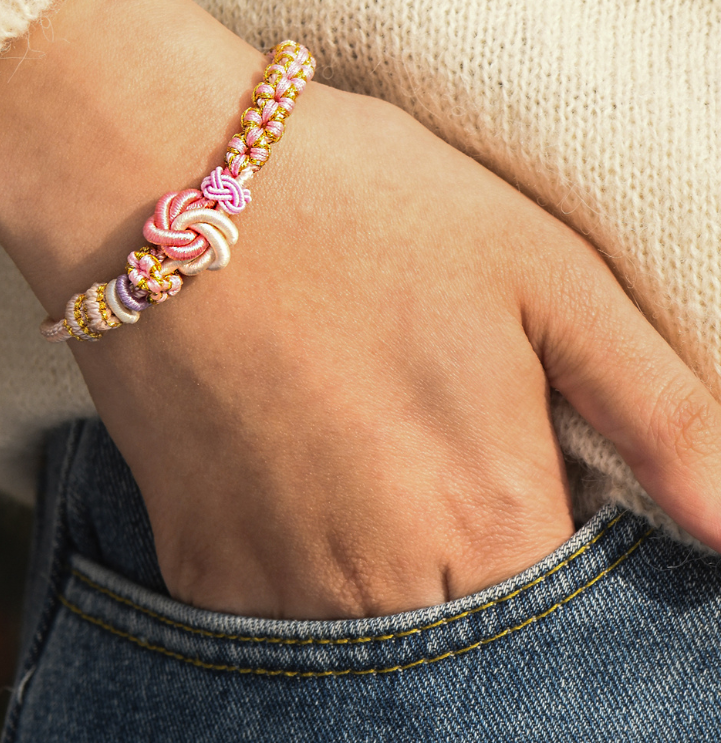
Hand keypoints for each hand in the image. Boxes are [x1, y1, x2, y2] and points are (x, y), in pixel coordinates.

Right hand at [0, 0, 720, 618]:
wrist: (158, 175)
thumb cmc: (358, 200)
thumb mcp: (535, 264)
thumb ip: (657, 405)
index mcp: (489, 509)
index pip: (575, 616)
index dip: (567, 546)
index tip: (529, 471)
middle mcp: (381, 581)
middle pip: (472, 636)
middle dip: (479, 558)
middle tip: (431, 438)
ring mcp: (274, 583)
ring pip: (375, 638)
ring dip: (393, 569)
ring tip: (363, 442)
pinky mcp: (195, 562)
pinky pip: (278, 615)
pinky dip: (305, 563)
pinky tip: (296, 464)